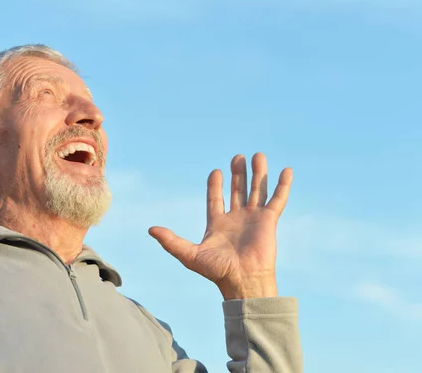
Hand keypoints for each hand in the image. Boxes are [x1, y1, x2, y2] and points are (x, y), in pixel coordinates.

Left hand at [149, 153, 291, 299]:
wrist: (243, 281)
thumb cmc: (217, 271)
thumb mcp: (189, 255)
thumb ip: (171, 241)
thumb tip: (150, 230)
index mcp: (218, 224)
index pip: (215, 199)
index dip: (215, 186)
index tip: (216, 171)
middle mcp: (236, 219)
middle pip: (238, 190)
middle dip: (238, 174)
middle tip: (238, 157)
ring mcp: (253, 218)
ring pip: (257, 190)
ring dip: (258, 173)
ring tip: (258, 156)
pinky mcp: (269, 221)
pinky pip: (277, 199)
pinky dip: (282, 185)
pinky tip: (286, 170)